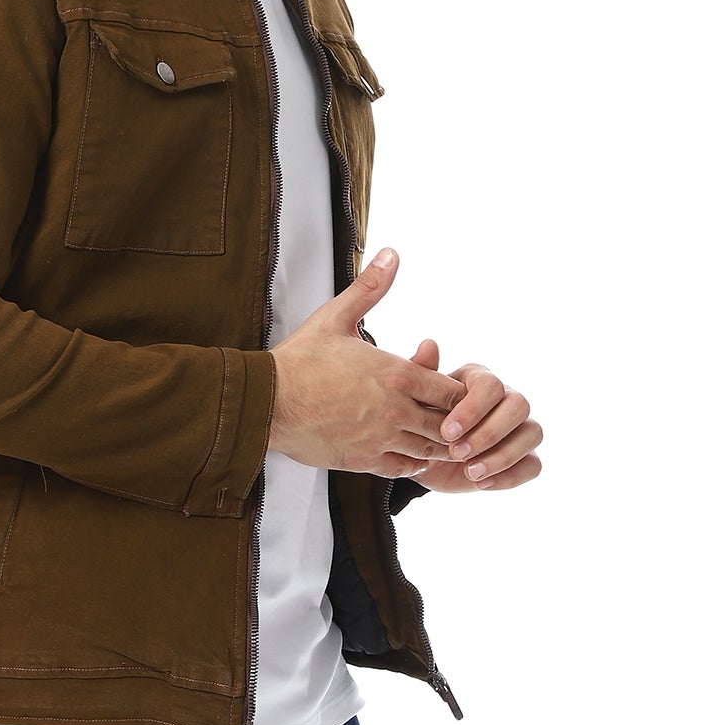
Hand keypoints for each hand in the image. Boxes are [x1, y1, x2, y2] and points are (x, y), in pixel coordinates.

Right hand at [269, 249, 460, 478]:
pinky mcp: (364, 461)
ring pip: (429, 450)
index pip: (451, 391)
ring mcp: (381, 438)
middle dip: (453, 421)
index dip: (456, 392)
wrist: (267, 400)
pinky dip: (412, 462)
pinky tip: (408, 450)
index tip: (448, 389)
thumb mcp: (336, 316)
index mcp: (396, 373)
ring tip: (433, 435)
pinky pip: (404, 469)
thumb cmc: (300, 358)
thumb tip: (392, 255)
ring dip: (435, 443)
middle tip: (449, 416)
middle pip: (448, 425)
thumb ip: (370, 287)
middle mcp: (395, 410)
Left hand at [404, 340, 542, 492]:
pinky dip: (510, 476)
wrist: (422, 456)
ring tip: (469, 472)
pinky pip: (533, 464)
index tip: (447, 433)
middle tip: (457, 453)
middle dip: (489, 433)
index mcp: (479, 380)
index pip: (491, 385)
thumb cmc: (421, 422)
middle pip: (520, 405)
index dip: (473, 409)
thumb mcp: (415, 402)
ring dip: (502, 456)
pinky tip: (481, 483)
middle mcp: (506, 399)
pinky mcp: (524, 456)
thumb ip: (423, 375)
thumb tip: (429, 344)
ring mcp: (519, 427)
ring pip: (533, 433)